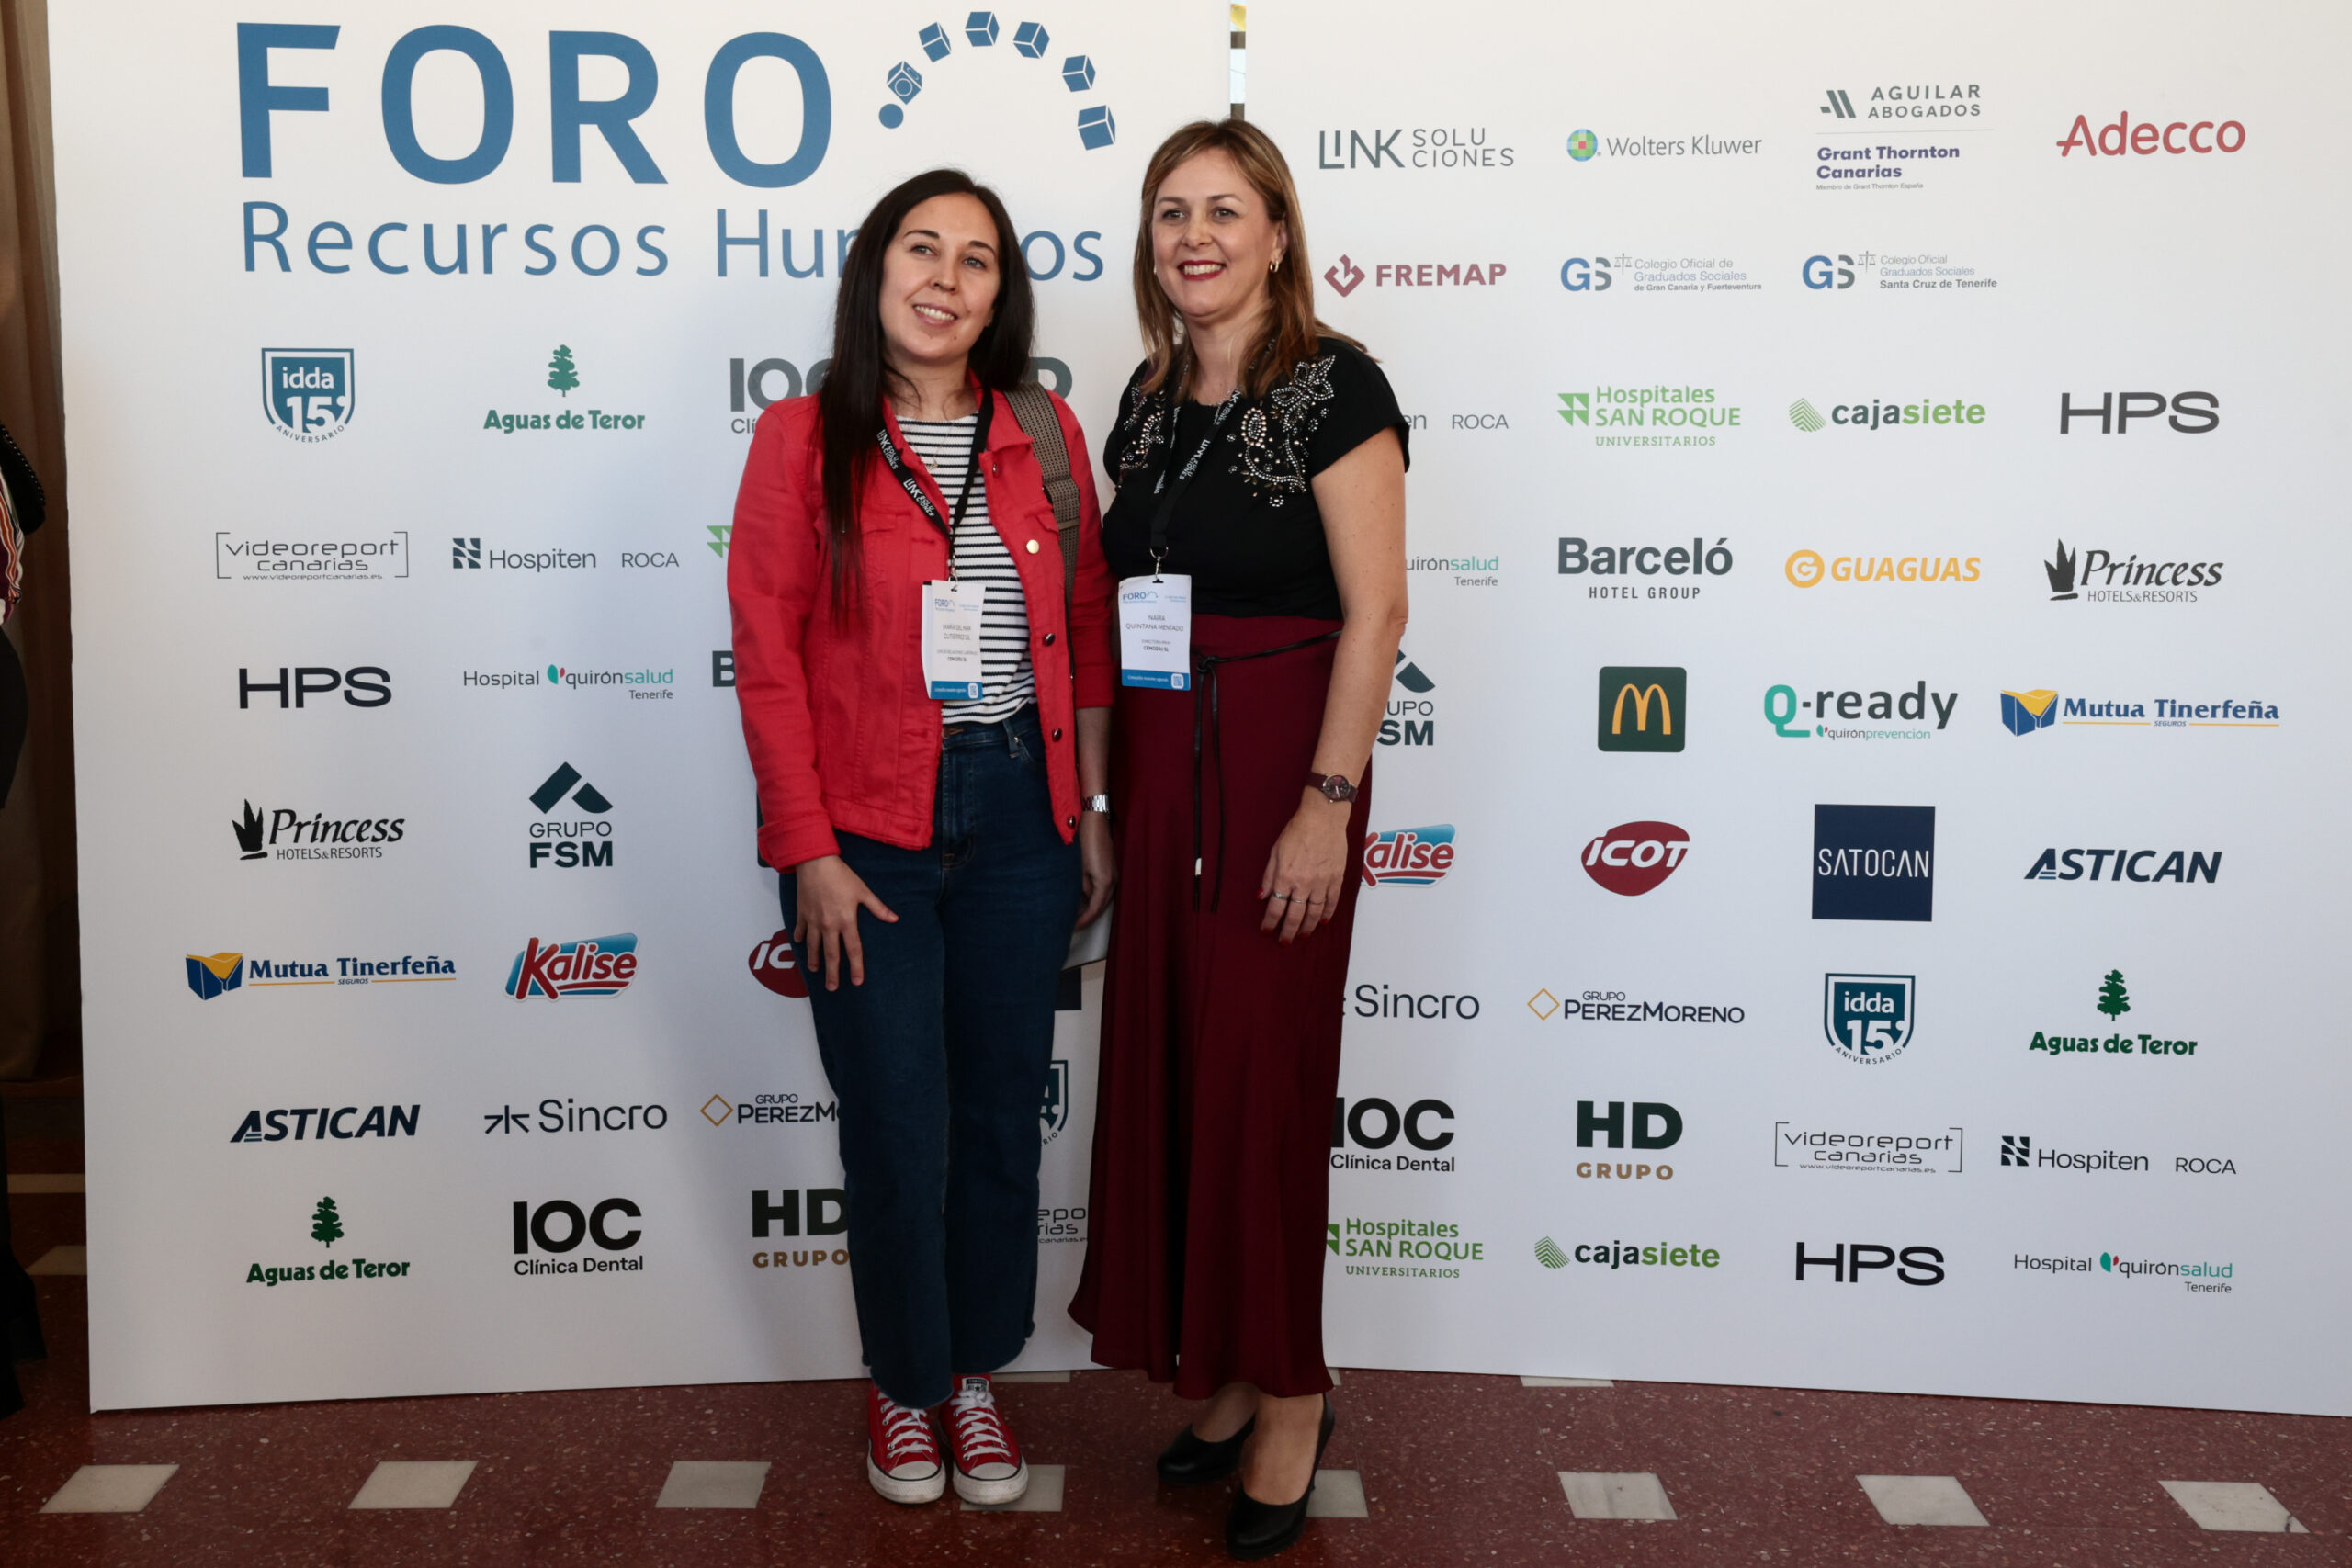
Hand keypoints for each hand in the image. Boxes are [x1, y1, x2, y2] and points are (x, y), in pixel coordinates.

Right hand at [791, 854, 896, 988]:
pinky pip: (801, 931)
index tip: (857, 981)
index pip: (853, 950)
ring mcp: (813, 921)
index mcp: (846, 921)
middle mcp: (829, 925)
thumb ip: (878, 908)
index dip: (856, 967)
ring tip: (815, 971)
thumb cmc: (841, 876)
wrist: (815, 862)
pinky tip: (801, 945)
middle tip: (832, 988)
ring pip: (813, 946)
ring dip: (814, 960)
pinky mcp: (802, 914)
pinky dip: (801, 939)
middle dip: (832, 973)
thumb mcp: (863, 891)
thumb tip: (894, 919)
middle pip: (831, 954)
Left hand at [1076, 813, 1116, 927]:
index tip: (1072, 927)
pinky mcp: (1110, 866)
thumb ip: (1080, 887)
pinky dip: (1093, 894)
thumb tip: (1081, 898)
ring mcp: (1113, 872)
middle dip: (1087, 916)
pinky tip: (1082, 895)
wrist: (1093, 819)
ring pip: (1102, 896)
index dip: (1083, 920)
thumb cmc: (1084, 841)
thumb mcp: (1077, 868)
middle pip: (1101, 906)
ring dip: (1090, 905)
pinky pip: (1103, 887)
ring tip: (1076, 912)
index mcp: (1105, 882)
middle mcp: (1113, 880)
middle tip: (1073, 924)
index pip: (1094, 910)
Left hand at [1259, 793, 1349, 943]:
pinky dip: (1328, 914)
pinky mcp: (1336, 879)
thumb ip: (1268, 876)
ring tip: (1302, 935)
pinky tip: (1324, 922)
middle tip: (1284, 941)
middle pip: (1295, 916)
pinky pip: (1332, 902)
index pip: (1275, 908)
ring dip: (1307, 927)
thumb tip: (1261, 896)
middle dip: (1288, 932)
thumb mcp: (1275, 851)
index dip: (1270, 922)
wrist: (1322, 818)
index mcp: (1285, 877)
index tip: (1266, 930)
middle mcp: (1303, 884)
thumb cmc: (1297, 831)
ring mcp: (1322, 883)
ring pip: (1314, 913)